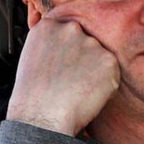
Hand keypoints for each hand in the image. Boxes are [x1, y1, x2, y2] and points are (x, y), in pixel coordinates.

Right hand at [7, 18, 120, 135]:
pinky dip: (105, 86)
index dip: (67, 50)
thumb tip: (64, 48)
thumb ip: (50, 44)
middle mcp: (71, 29)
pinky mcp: (108, 61)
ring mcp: (91, 43)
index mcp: (49, 26)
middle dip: (82, 58)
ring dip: (94, 71)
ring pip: (99, 56)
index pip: (66, 30)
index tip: (62, 64)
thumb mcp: (31, 57)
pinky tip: (87, 95)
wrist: (41, 117)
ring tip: (76, 90)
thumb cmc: (33, 96)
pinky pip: (111, 73)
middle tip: (70, 80)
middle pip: (85, 41)